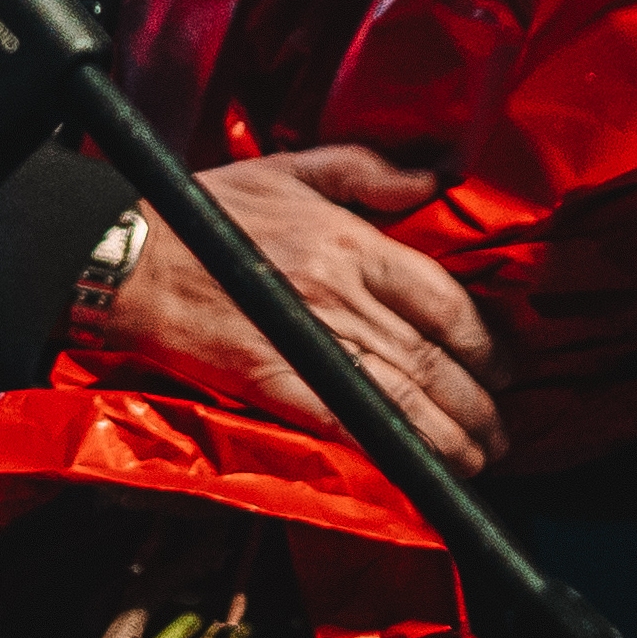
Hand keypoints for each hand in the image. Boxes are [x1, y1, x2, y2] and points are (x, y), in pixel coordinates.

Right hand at [101, 146, 506, 473]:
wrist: (130, 256)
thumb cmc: (208, 212)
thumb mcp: (289, 169)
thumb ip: (366, 171)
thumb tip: (432, 178)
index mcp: (351, 243)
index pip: (445, 302)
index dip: (487, 344)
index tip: (506, 367)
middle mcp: (341, 295)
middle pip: (434, 361)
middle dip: (480, 406)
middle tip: (502, 430)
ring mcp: (309, 342)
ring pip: (402, 400)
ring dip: (450, 438)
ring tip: (476, 458)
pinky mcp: (275, 384)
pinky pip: (347, 423)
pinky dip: (389, 450)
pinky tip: (417, 468)